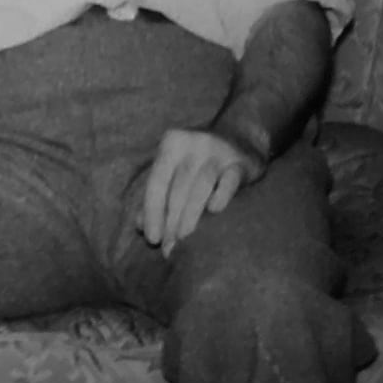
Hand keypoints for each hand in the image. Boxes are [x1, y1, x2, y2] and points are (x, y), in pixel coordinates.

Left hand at [138, 128, 265, 256]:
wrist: (242, 134)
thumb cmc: (199, 157)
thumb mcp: (175, 166)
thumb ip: (157, 192)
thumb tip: (140, 225)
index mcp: (171, 144)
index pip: (156, 182)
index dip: (152, 211)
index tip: (152, 238)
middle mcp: (192, 145)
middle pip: (177, 188)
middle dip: (170, 220)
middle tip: (167, 248)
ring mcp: (217, 152)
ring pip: (200, 186)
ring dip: (190, 215)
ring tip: (183, 238)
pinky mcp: (240, 163)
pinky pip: (229, 180)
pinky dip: (221, 195)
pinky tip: (214, 210)